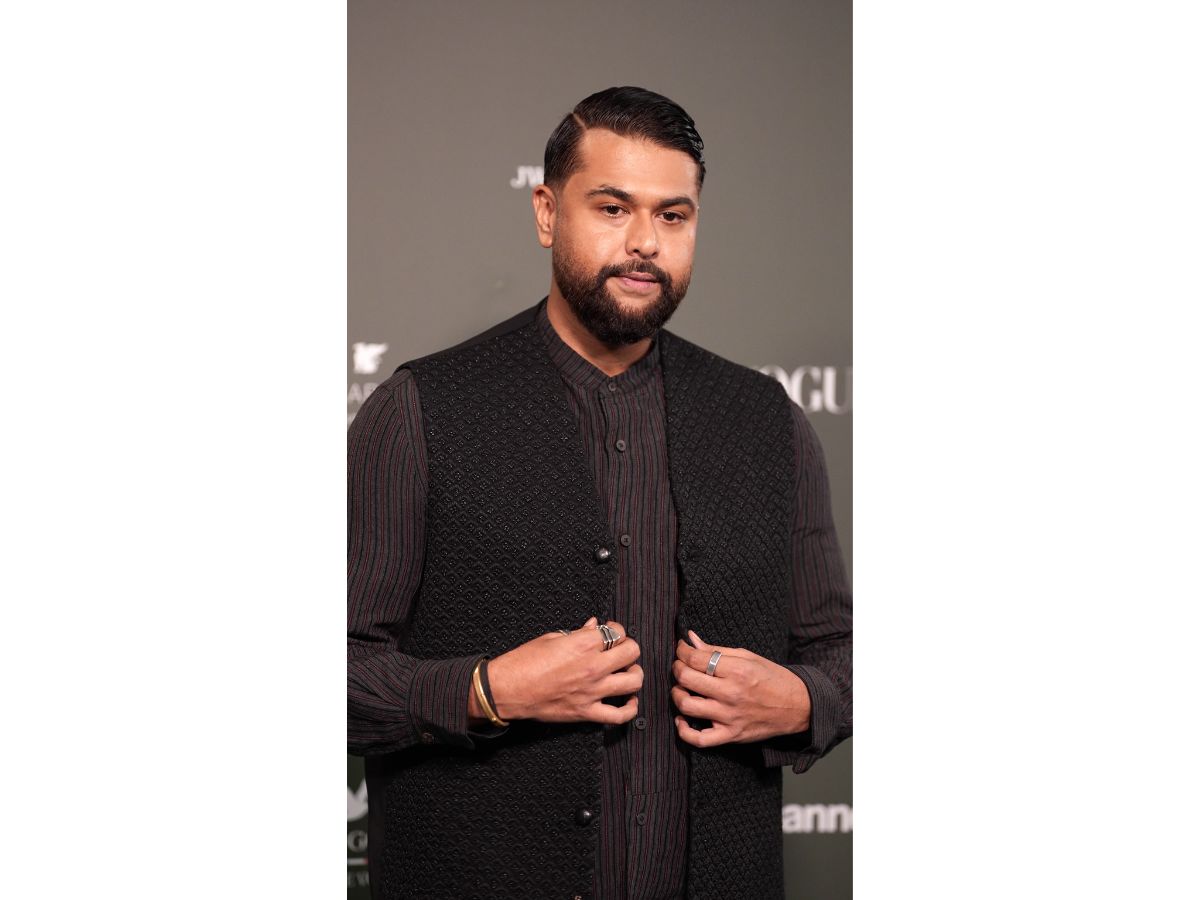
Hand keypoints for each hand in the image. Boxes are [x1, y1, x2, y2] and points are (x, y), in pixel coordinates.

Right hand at [486, 616, 642, 725]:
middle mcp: (592, 666)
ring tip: (626, 672)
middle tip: (620, 650)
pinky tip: (630, 700)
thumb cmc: (524, 662)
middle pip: (632, 653)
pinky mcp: (586, 712)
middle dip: (629, 648)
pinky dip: (630, 709)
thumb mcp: (551, 637)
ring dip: (634, 674)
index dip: (616, 630)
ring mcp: (592, 691)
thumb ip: (578, 632)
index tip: (610, 632)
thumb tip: (593, 625)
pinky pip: (619, 715)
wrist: (507, 690)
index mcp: (583, 644)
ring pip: (634, 682)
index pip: (617, 632)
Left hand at [671, 629, 810, 747]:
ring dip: (676, 695)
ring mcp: (730, 717)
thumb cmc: (773, 678)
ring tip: (681, 689)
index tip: (681, 649)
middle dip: (677, 669)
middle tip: (680, 666)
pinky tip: (681, 719)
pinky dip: (684, 731)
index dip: (682, 651)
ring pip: (687, 706)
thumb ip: (717, 650)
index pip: (696, 658)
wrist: (798, 706)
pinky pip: (699, 739)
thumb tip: (690, 639)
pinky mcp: (731, 735)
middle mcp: (732, 693)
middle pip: (687, 679)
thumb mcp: (748, 657)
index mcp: (737, 670)